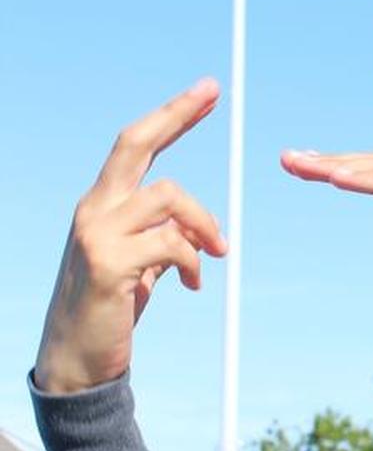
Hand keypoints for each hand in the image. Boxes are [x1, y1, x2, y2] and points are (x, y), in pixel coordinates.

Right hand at [33, 79, 227, 393]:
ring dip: (204, 224)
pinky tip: (192, 284)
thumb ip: (164, 234)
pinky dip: (193, 261)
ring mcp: (96, 234)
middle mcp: (94, 209)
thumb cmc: (112, 306)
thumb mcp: (142, 261)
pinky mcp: (108, 264)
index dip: (170, 116)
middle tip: (212, 91)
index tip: (206, 91)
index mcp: (102, 204)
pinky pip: (171, 244)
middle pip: (134, 144)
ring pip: (169, 197)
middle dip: (175, 113)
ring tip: (216, 253)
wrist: (79, 358)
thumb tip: (200, 228)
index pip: (135, 145)